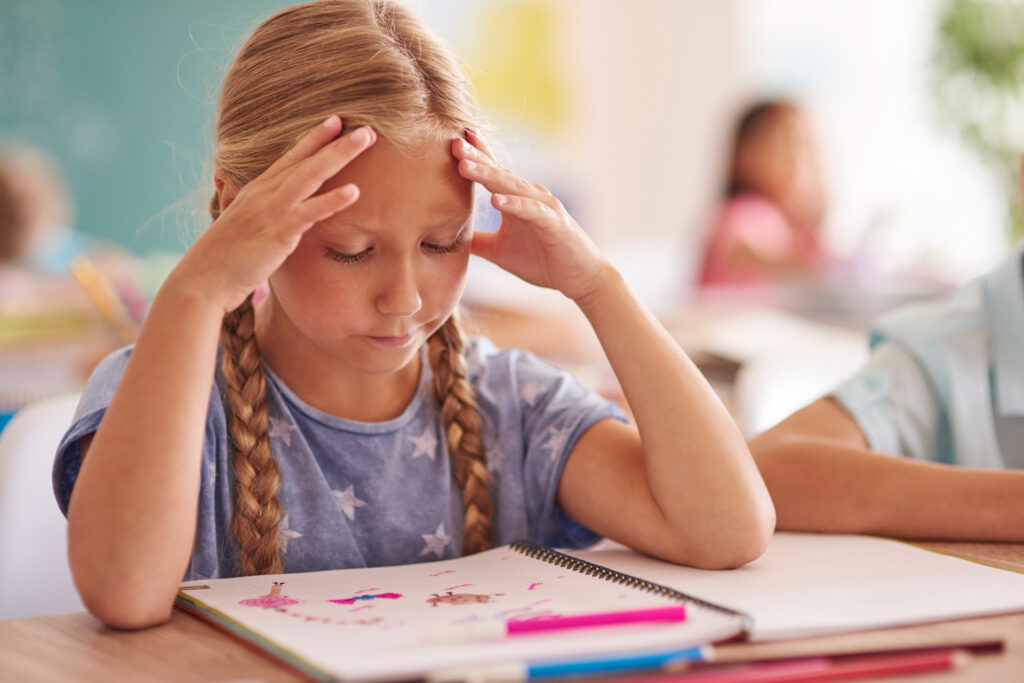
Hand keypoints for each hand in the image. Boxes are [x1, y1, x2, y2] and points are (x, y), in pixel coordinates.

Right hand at [166, 116, 375, 313]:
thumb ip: (253, 213)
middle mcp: (264, 194)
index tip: (336, 121)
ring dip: (340, 155)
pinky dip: (332, 200)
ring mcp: (271, 210)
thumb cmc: (223, 261)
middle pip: (306, 160)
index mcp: (256, 191)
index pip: (291, 159)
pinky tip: (355, 191)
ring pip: (311, 176)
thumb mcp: (240, 227)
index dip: (314, 139)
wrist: (203, 280)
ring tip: (366, 139)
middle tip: (366, 127)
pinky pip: (310, 213)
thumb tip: (257, 207)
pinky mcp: (278, 232)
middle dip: (336, 141)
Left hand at [452, 132, 609, 302]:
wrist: (580, 279)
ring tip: (464, 165)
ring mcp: (544, 207)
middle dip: (475, 157)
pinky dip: (514, 204)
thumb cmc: (543, 262)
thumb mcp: (499, 251)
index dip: (474, 155)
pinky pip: (532, 211)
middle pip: (498, 173)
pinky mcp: (555, 223)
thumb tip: (445, 238)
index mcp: (516, 199)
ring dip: (488, 175)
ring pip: (512, 187)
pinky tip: (495, 200)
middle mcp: (530, 196)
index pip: (492, 172)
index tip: (451, 139)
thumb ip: (476, 241)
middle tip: (452, 142)